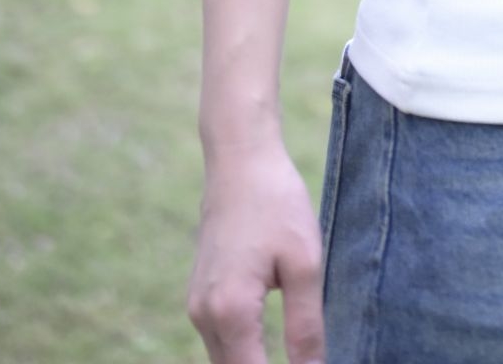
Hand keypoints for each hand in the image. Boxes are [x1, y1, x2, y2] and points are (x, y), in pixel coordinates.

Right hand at [187, 141, 325, 363]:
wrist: (240, 159)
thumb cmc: (277, 203)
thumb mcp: (305, 263)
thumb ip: (306, 326)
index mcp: (230, 311)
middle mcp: (204, 316)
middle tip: (306, 362)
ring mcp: (196, 307)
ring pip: (225, 361)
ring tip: (295, 358)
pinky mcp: (199, 296)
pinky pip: (220, 341)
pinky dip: (243, 352)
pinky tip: (271, 346)